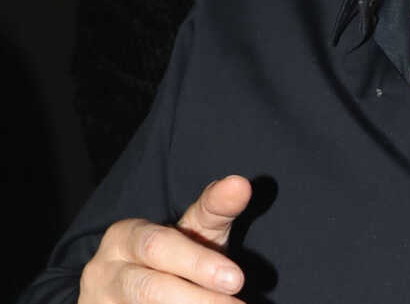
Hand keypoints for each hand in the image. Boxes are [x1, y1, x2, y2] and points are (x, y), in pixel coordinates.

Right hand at [79, 175, 251, 303]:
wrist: (130, 286)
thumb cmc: (170, 253)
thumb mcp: (191, 228)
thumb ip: (215, 208)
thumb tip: (240, 184)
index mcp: (123, 237)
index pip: (159, 247)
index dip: (198, 263)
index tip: (236, 279)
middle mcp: (104, 272)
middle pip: (150, 288)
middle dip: (198, 299)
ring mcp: (101, 302)